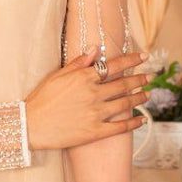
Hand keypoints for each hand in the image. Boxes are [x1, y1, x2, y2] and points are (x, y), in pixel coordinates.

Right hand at [24, 48, 152, 150]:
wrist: (31, 125)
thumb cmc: (41, 99)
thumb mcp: (57, 76)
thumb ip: (78, 63)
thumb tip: (96, 49)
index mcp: (84, 78)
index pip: (114, 65)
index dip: (132, 60)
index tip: (145, 55)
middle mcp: (93, 94)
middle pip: (123, 84)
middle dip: (140, 79)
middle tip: (150, 76)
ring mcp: (96, 113)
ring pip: (125, 104)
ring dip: (139, 98)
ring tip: (147, 94)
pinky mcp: (95, 132)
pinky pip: (120, 127)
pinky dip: (134, 123)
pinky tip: (141, 120)